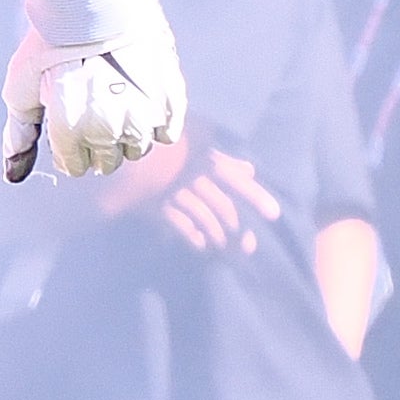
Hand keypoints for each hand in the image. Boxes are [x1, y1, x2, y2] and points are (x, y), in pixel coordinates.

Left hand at [5, 20, 186, 182]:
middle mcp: (108, 127)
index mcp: (70, 126)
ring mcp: (143, 113)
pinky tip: (141, 103)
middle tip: (90, 110)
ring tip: (115, 102)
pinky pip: (167, 132)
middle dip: (95, 144)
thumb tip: (13, 173)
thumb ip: (20, 135)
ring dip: (125, 136)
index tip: (67, 121)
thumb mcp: (20, 88)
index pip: (74, 166)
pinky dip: (156, 125)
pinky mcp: (170, 96)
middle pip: (106, 162)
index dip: (67, 146)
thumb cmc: (50, 41)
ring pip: (137, 149)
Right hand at [148, 144, 280, 256]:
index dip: (254, 195)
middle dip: (236, 228)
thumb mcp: (195, 151)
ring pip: (205, 218)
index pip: (233, 177)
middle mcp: (191, 175)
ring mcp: (174, 191)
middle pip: (222, 206)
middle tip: (247, 246)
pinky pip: (181, 226)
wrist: (125, 157)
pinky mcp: (156, 207)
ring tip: (225, 249)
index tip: (274, 214)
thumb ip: (224, 162)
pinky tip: (202, 247)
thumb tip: (251, 170)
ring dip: (218, 237)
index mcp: (203, 159)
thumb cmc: (166, 154)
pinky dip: (195, 239)